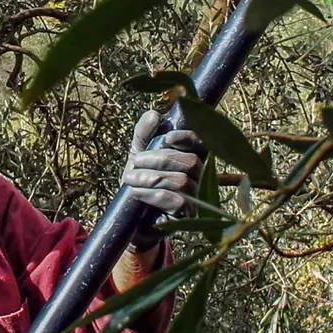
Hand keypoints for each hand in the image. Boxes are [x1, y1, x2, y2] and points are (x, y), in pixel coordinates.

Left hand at [120, 109, 203, 251]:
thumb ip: (144, 133)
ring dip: (151, 177)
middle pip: (191, 162)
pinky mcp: (187, 217)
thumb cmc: (140, 181)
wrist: (132, 218)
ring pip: (182, 181)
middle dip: (159, 159)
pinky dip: (152, 193)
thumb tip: (155, 115)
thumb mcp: (137, 154)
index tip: (167, 137)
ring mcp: (196, 199)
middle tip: (135, 161)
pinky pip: (176, 201)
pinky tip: (136, 192)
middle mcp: (200, 178)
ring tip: (130, 178)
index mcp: (191, 158)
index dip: (189, 138)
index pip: (203, 144)